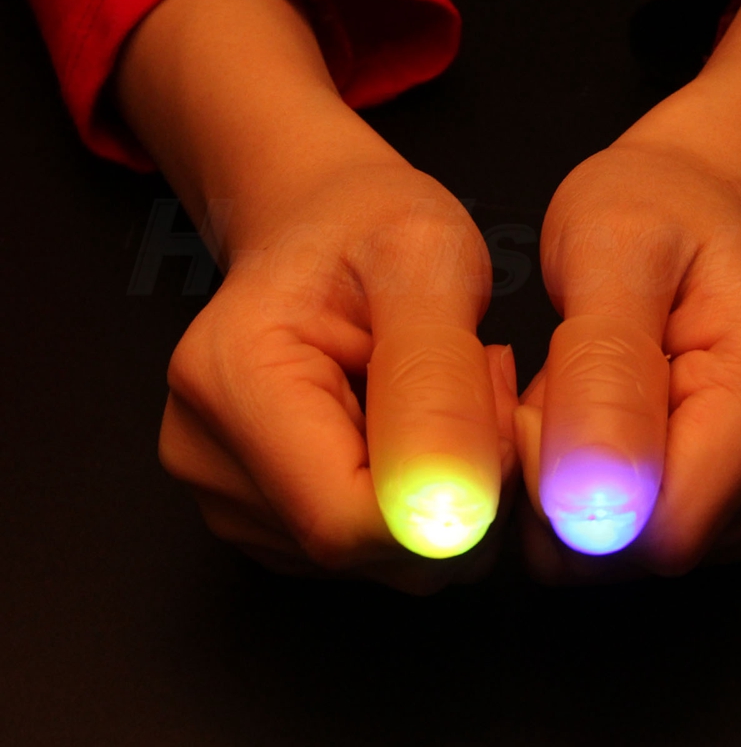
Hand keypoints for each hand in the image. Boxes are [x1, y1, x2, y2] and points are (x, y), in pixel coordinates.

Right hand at [115, 0, 518, 592]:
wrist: (322, 223)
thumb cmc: (372, 224)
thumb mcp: (426, 259)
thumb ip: (435, 380)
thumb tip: (451, 519)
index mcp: (231, 382)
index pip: (347, 520)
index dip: (452, 490)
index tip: (490, 392)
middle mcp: (207, 456)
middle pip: (365, 549)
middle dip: (460, 486)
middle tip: (478, 374)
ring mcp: (230, 495)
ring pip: (380, 560)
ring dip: (446, 491)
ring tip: (443, 388)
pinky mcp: (267, 518)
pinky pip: (374, 551)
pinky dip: (420, 501)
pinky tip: (416, 424)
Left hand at [514, 143, 740, 580]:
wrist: (695, 203)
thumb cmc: (651, 208)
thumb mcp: (608, 250)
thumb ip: (602, 373)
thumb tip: (591, 509)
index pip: (665, 526)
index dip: (573, 489)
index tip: (540, 399)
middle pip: (654, 549)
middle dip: (570, 484)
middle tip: (556, 384)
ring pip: (643, 553)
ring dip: (581, 486)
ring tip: (585, 389)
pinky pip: (648, 539)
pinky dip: (602, 493)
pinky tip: (605, 419)